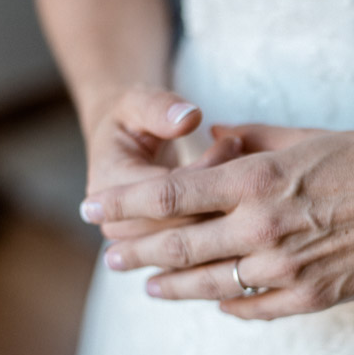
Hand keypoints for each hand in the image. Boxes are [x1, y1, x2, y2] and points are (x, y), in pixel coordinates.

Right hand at [81, 85, 241, 238]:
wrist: (121, 146)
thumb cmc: (132, 119)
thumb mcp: (138, 102)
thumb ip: (159, 108)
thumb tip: (188, 118)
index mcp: (108, 183)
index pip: (168, 190)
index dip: (207, 168)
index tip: (232, 141)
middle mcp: (117, 220)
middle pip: (183, 223)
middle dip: (220, 192)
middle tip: (244, 159)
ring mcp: (136, 241)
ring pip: (193, 244)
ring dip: (224, 212)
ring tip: (243, 175)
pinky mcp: (155, 251)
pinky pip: (195, 252)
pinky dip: (221, 229)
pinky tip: (238, 200)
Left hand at [81, 124, 353, 319]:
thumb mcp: (303, 136)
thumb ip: (248, 138)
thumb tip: (210, 136)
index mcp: (255, 179)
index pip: (168, 194)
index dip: (123, 204)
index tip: (92, 208)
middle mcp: (261, 226)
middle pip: (178, 245)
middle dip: (136, 252)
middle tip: (110, 260)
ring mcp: (286, 268)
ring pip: (210, 285)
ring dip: (173, 287)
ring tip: (151, 288)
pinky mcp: (311, 296)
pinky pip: (254, 309)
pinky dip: (229, 306)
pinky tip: (215, 303)